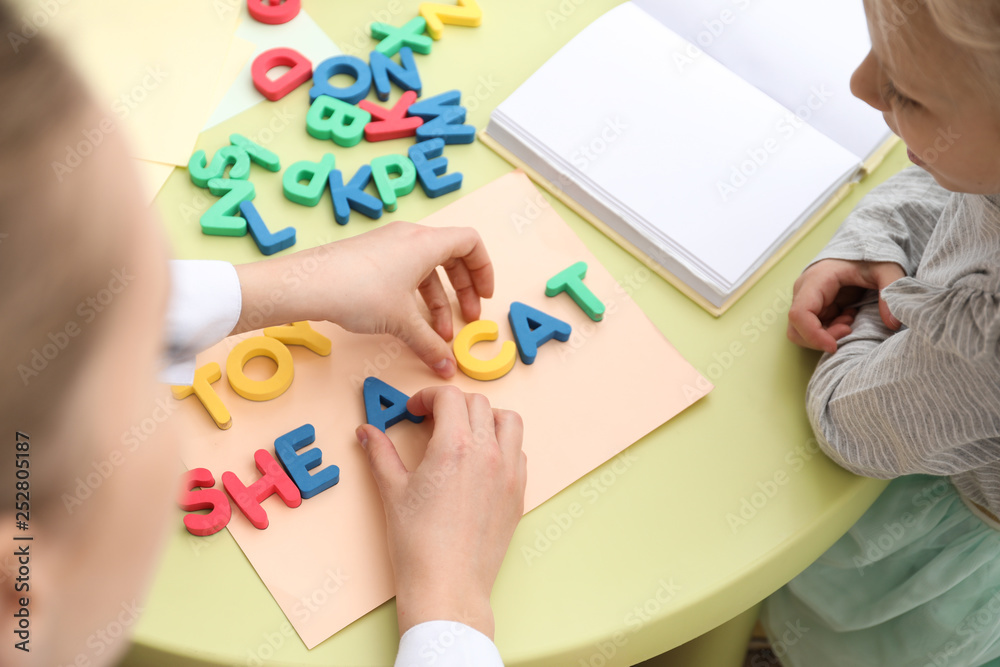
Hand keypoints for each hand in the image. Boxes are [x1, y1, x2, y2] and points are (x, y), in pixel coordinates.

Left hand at [233, 221, 494, 377]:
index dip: (484, 269)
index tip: (485, 296)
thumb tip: (446, 367)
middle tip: (468, 318)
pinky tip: (409, 323)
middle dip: (463, 290)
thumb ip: (430, 344)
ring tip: (438, 334)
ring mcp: (387, 245)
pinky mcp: (369, 256)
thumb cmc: (359, 292)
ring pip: (426, 268)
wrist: (306, 284)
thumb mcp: (401, 322)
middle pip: (451, 256)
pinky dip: (415, 296)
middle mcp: (409, 237)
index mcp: (426, 242)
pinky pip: (405, 272)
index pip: (470, 243)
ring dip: (438, 300)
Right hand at [356, 386, 526, 639]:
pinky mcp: (518, 493)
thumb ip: (381, 454)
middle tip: (433, 421)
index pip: (449, 396)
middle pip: (479, 403)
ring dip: (487, 417)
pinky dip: (503, 445)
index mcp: (455, 446)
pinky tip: (481, 461)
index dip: (428, 397)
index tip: (415, 411)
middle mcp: (487, 453)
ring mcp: (508, 473)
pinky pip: (518, 452)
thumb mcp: (392, 492)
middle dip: (453, 404)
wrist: (448, 586)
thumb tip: (367, 433)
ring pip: (509, 422)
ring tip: (464, 433)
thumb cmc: (418, 544)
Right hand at [787, 259, 903, 352]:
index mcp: (816, 280)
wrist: (864, 244)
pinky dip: (830, 330)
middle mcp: (804, 290)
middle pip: (796, 328)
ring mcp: (807, 299)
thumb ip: (891, 293)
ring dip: (826, 335)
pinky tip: (848, 317)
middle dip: (821, 338)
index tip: (835, 346)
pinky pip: (813, 327)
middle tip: (849, 329)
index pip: (799, 314)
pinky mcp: (814, 305)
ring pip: (802, 331)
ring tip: (850, 321)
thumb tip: (893, 324)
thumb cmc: (872, 256)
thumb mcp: (887, 269)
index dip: (813, 335)